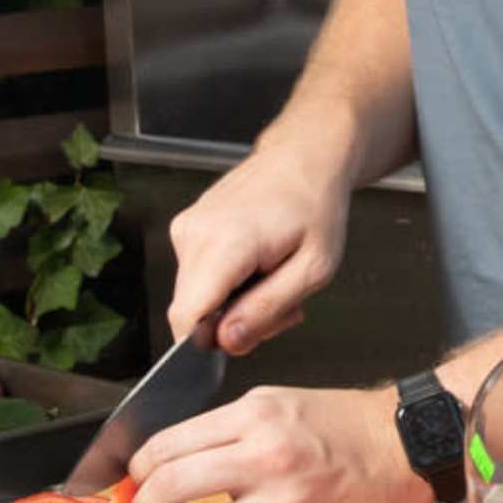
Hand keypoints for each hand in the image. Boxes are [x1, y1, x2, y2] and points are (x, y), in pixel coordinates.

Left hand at [124, 381, 428, 502]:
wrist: (403, 446)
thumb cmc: (345, 424)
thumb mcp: (279, 404)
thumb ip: (226, 431)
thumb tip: (174, 462)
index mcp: (254, 413)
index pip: (168, 442)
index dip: (139, 468)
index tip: (136, 480)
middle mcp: (263, 452)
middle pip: (169, 484)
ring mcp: (278, 498)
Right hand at [166, 140, 352, 355]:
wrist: (305, 158)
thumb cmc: (316, 207)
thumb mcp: (314, 269)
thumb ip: (267, 310)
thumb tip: (225, 341)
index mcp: (225, 243)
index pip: (186, 318)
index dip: (209, 344)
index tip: (246, 337)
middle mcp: (195, 234)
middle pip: (193, 314)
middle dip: (234, 324)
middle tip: (281, 305)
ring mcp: (186, 229)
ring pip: (196, 299)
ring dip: (235, 304)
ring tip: (273, 279)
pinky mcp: (186, 229)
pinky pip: (198, 278)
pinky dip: (228, 284)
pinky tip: (257, 266)